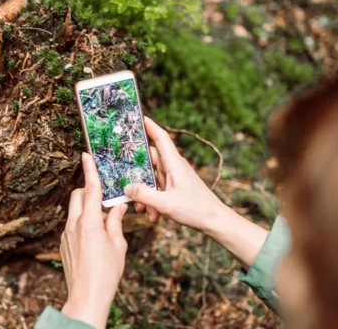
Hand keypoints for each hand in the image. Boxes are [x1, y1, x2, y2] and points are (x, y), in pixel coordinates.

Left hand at [60, 152, 128, 328]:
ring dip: (86, 208)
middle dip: (88, 191)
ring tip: (103, 221)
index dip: (89, 170)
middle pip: (77, 196)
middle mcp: (73, 225)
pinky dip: (83, 223)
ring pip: (74, 211)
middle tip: (104, 196)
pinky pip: (72, 225)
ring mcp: (65, 235)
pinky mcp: (63, 244)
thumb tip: (118, 206)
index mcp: (89, 223)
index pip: (89, 189)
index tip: (86, 155)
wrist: (86, 297)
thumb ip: (116, 222)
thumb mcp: (118, 245)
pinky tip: (95, 238)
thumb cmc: (106, 273)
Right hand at [124, 117, 267, 267]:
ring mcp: (174, 177)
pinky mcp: (175, 188)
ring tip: (142, 208)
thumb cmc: (195, 209)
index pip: (161, 138)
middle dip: (137, 172)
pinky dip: (152, 200)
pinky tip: (152, 214)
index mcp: (174, 163)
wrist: (214, 221)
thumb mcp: (165, 203)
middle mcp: (174, 167)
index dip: (150, 126)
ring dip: (144, 192)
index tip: (138, 116)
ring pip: (152, 178)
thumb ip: (143, 195)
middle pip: (150, 159)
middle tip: (123, 175)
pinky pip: (157, 189)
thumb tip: (126, 187)